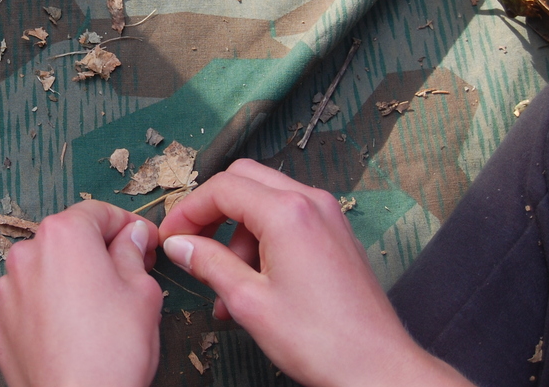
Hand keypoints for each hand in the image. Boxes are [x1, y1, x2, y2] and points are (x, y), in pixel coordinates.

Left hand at [0, 201, 163, 386]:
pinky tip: (70, 333)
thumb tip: (133, 236)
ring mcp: (8, 292)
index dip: (128, 225)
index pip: (98, 212)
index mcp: (64, 236)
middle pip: (68, 240)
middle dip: (97, 252)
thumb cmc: (113, 351)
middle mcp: (28, 255)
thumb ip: (134, 253)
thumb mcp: (142, 292)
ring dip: (68, 281)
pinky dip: (47, 311)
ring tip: (97, 311)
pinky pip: (28, 306)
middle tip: (128, 275)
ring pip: (45, 272)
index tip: (144, 241)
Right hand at [158, 159, 473, 386]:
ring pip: (265, 198)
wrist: (378, 368)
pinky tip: (253, 282)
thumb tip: (179, 245)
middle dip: (212, 210)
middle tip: (191, 243)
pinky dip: (262, 237)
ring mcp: (327, 216)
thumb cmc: (321, 341)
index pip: (222, 188)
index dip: (188, 210)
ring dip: (237, 229)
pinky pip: (288, 218)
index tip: (170, 237)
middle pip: (244, 180)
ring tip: (225, 282)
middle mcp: (311, 203)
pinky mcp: (336, 233)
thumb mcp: (249, 302)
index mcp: (288, 213)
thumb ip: (209, 264)